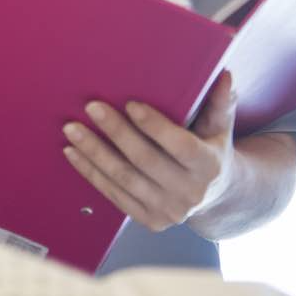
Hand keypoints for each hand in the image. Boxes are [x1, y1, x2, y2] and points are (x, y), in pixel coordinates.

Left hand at [62, 71, 236, 232]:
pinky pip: (113, 194)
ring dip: (94, 153)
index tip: (130, 104)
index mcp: (210, 166)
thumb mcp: (220, 127)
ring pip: (124, 178)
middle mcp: (191, 193)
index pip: (181, 145)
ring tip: (72, 129)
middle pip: (145, 160)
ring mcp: (169, 211)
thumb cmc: (210, 150)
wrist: (214, 196)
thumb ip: (220, 102)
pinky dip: (90, 172)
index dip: (154, 126)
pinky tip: (72, 153)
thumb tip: (223, 74)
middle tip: (91, 107)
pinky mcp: (149, 220)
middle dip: (115, 132)